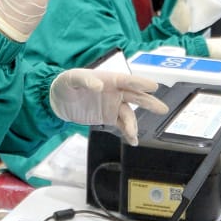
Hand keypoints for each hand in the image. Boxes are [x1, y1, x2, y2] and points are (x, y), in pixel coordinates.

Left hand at [49, 68, 168, 145]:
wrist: (58, 101)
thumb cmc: (66, 84)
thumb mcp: (72, 79)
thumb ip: (85, 80)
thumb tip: (99, 85)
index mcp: (109, 79)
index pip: (127, 80)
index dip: (140, 83)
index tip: (154, 86)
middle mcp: (115, 92)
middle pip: (135, 97)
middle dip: (148, 103)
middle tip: (163, 109)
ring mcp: (113, 105)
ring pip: (129, 115)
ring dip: (133, 124)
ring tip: (133, 134)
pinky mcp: (109, 118)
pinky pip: (122, 125)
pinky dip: (129, 133)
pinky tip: (133, 141)